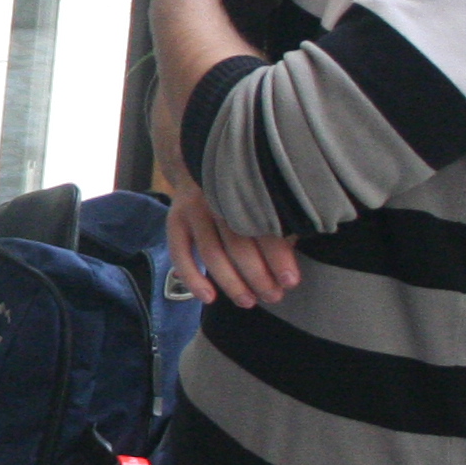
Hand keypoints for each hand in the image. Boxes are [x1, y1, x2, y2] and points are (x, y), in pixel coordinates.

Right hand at [166, 185, 300, 309]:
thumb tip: (288, 265)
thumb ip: (276, 224)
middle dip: (258, 277)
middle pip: (238, 245)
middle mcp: (219, 199)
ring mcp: (194, 210)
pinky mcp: (175, 219)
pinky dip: (193, 278)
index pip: (265, 229)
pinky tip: (208, 297)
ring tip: (247, 301)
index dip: (278, 258)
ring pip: (212, 253)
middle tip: (273, 296)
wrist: (198, 163)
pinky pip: (180, 253)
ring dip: (231, 283)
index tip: (290, 282)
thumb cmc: (242, 190)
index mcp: (248, 192)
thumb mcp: (262, 196)